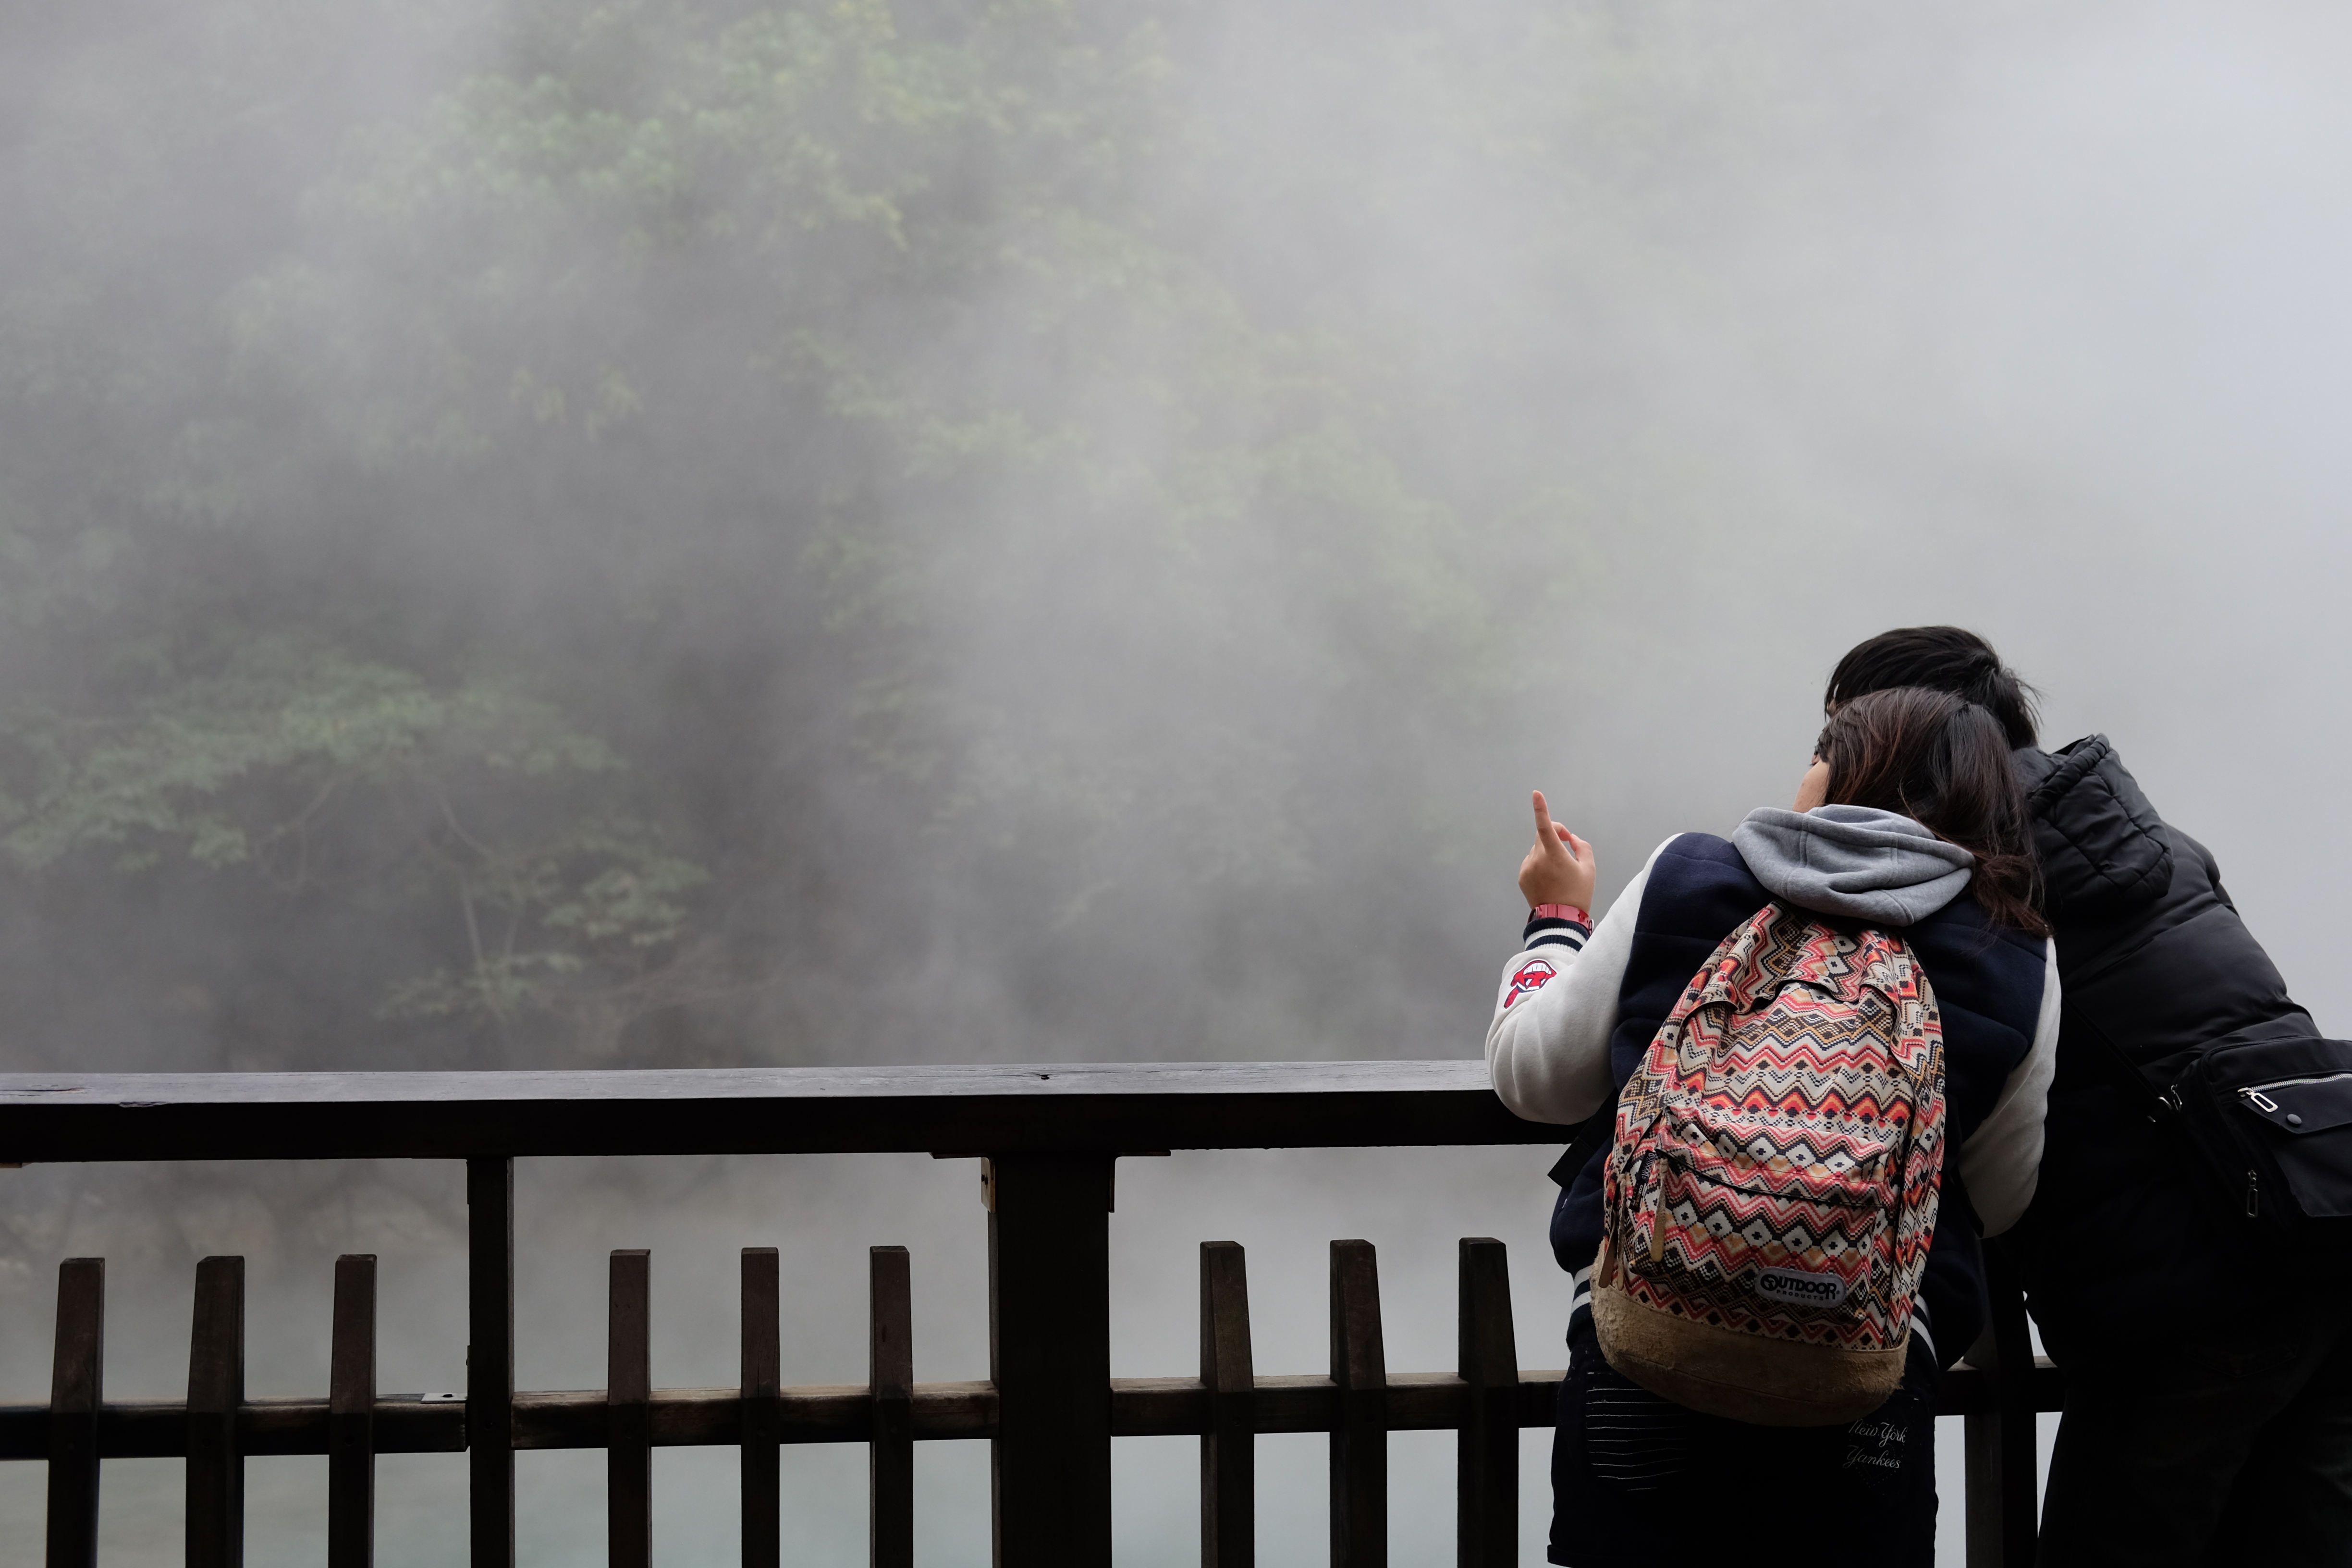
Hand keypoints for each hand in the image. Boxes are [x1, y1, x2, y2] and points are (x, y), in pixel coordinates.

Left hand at [1517, 790, 1595, 909]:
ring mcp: (1527, 868)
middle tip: (1567, 843)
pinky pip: (1531, 862)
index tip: (1536, 794)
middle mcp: (1537, 858)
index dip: (1541, 809)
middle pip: (1542, 835)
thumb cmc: (1578, 894)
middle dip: (1554, 834)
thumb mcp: (1589, 869)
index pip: (1546, 826)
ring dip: (1547, 852)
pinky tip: (1550, 880)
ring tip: (1560, 872)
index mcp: (1554, 854)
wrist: (1560, 920)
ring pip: (1537, 850)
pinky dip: (1540, 864)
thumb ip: (1581, 847)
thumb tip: (1570, 838)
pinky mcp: (1522, 877)